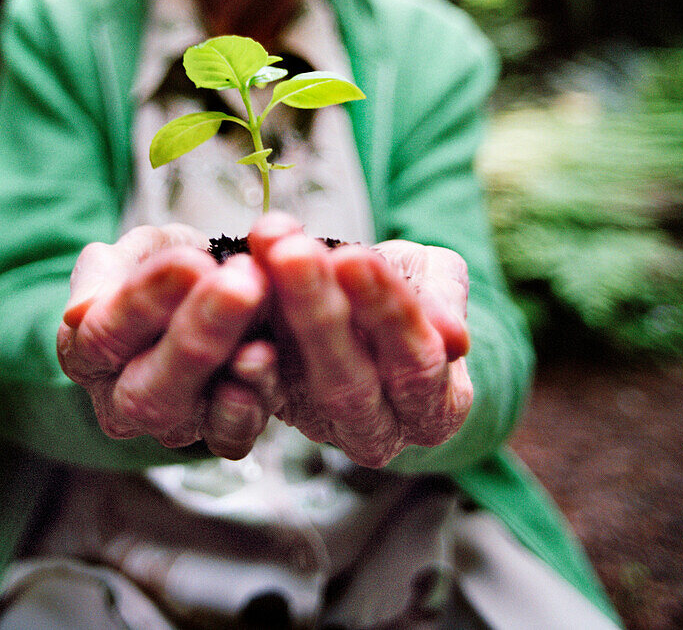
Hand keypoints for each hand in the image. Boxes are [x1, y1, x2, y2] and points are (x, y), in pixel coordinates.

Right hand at [56, 224, 280, 458]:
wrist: (200, 291)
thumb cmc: (159, 269)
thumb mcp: (130, 252)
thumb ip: (102, 274)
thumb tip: (79, 312)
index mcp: (86, 354)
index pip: (105, 333)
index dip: (149, 298)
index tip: (191, 261)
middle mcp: (122, 401)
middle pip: (150, 387)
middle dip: (199, 333)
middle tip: (238, 285)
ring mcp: (172, 424)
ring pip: (194, 414)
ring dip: (236, 363)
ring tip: (264, 314)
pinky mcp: (219, 436)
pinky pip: (234, 434)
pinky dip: (255, 401)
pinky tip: (272, 357)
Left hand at [249, 213, 473, 468]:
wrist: (362, 301)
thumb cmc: (407, 288)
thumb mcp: (434, 276)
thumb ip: (443, 298)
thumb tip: (454, 338)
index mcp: (436, 401)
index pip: (414, 360)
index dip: (386, 309)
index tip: (353, 257)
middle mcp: (383, 429)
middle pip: (351, 382)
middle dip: (319, 312)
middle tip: (293, 253)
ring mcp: (324, 427)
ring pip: (300, 389)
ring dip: (275, 324)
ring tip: (260, 268)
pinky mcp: (274, 415)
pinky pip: (255, 405)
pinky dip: (241, 370)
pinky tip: (228, 330)